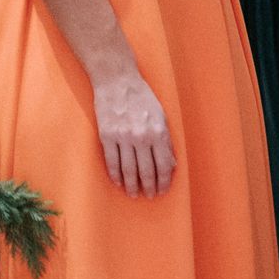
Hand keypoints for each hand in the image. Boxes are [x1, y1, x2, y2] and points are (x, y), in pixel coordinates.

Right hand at [92, 70, 175, 197]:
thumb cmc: (142, 97)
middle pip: (146, 170)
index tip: (163, 190)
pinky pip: (111, 161)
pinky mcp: (106, 136)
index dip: (164, 180)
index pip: (163, 164)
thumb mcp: (162, 116)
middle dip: (150, 186)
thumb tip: (171, 163)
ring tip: (134, 194)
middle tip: (150, 197)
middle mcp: (141, 137)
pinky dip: (115, 175)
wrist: (117, 81)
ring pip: (128, 169)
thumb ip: (166, 140)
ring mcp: (122, 137)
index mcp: (158, 131)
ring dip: (132, 185)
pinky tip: (119, 183)